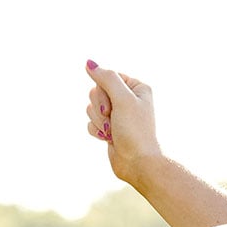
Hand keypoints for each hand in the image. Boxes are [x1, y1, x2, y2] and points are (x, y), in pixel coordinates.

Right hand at [83, 62, 160, 182]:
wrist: (136, 163)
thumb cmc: (135, 131)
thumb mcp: (122, 99)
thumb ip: (106, 78)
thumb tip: (89, 63)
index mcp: (137, 87)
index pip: (108, 77)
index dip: (104, 92)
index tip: (112, 107)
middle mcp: (127, 99)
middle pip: (97, 91)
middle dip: (100, 108)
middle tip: (112, 119)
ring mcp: (117, 114)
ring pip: (91, 107)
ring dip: (98, 121)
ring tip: (112, 132)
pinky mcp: (109, 128)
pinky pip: (91, 122)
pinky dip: (96, 131)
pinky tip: (108, 139)